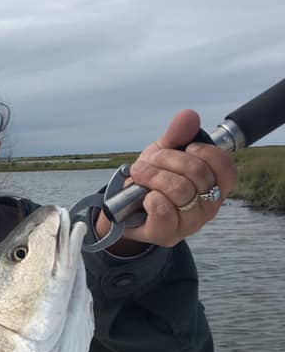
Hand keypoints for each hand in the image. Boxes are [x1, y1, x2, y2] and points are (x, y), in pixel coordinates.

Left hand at [97, 109, 236, 250]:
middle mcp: (208, 207)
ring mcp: (189, 223)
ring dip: (154, 176)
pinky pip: (163, 209)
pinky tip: (144, 196)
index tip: (187, 148)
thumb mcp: (163, 154)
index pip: (227, 170)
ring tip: (140, 173)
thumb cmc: (151, 181)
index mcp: (214, 188)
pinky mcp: (167, 235)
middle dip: (168, 159)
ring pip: (180, 190)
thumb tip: (189, 116)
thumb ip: (177, 136)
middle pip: (198, 174)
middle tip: (150, 160)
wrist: (124, 208)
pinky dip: (150, 197)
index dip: (207, 153)